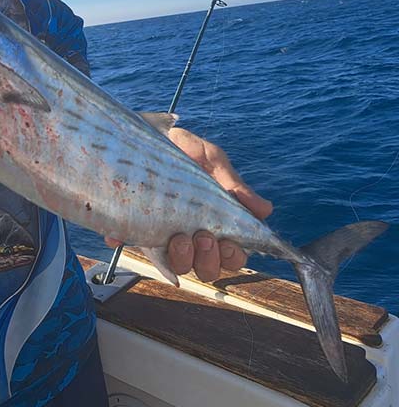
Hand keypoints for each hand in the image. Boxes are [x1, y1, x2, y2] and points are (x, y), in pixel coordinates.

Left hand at [105, 128, 271, 281]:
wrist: (153, 136)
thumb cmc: (188, 151)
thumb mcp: (213, 161)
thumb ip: (235, 186)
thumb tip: (266, 210)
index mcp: (217, 223)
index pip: (232, 255)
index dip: (233, 256)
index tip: (227, 242)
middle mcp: (194, 236)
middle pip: (208, 269)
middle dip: (208, 259)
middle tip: (203, 236)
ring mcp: (167, 236)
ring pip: (180, 267)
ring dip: (183, 258)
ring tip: (179, 237)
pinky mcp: (140, 230)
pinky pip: (140, 248)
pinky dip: (140, 247)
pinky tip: (140, 238)